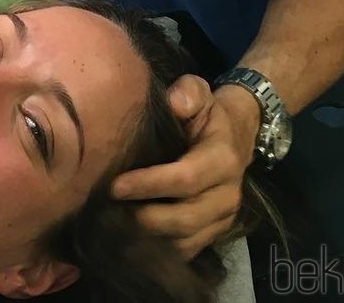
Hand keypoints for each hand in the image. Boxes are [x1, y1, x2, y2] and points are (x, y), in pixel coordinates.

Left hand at [109, 74, 258, 258]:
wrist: (235, 137)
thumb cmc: (206, 113)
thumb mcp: (199, 91)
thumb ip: (188, 92)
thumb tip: (174, 104)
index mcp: (223, 159)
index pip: (184, 179)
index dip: (149, 185)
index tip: (115, 186)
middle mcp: (227, 195)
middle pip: (184, 218)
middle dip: (143, 217)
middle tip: (108, 209)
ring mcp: (223, 219)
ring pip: (184, 241)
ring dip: (148, 236)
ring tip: (114, 223)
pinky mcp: (215, 234)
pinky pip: (186, 251)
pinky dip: (158, 248)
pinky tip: (130, 236)